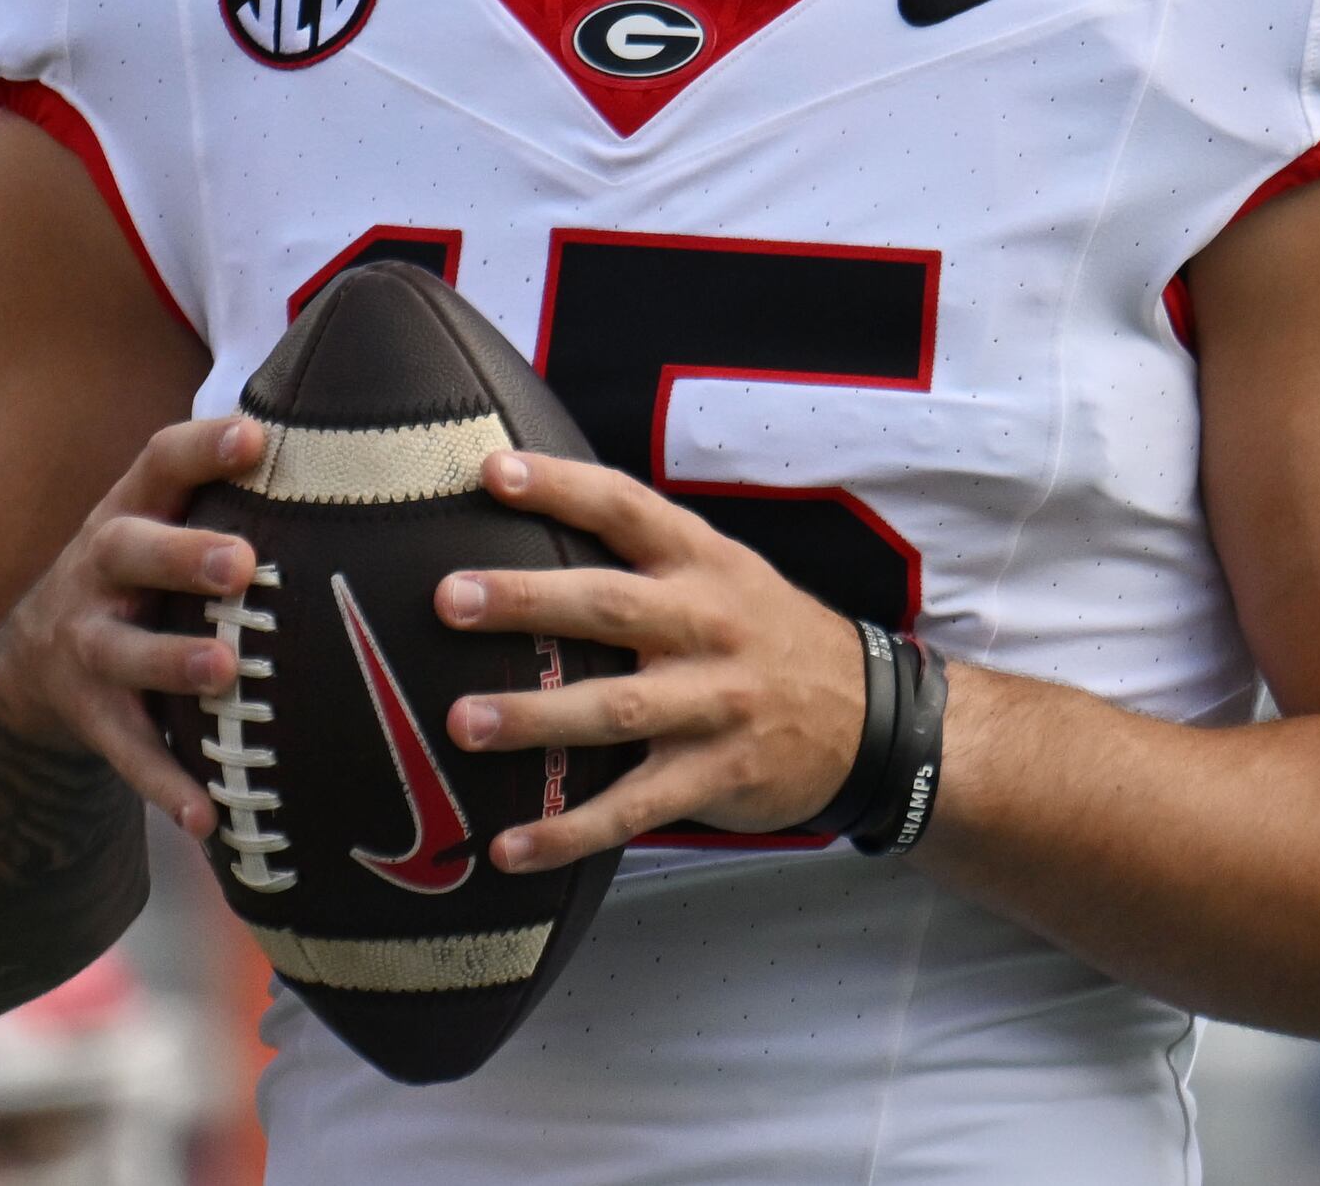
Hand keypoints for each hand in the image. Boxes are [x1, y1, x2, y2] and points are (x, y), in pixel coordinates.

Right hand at [0, 413, 268, 837]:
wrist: (32, 667)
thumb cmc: (147, 577)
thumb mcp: (167, 523)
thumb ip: (236, 493)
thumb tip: (359, 447)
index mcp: (131, 511)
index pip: (159, 463)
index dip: (202, 447)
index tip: (256, 434)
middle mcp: (97, 570)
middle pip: (126, 550)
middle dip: (181, 556)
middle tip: (241, 564)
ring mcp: (84, 645)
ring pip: (118, 652)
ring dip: (170, 662)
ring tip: (222, 671)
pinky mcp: (88, 716)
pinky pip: (126, 753)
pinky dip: (165, 785)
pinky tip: (209, 817)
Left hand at [437, 450, 870, 873]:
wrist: (869, 720)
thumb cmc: (768, 637)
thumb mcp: (728, 575)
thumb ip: (646, 559)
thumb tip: (532, 532)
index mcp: (705, 564)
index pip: (629, 510)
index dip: (563, 487)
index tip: (494, 470)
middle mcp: (709, 625)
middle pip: (612, 606)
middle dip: (528, 601)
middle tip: (450, 598)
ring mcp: (717, 703)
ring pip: (619, 709)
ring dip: (537, 716)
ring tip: (462, 722)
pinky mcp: (719, 774)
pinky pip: (635, 807)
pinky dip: (569, 832)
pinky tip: (509, 848)